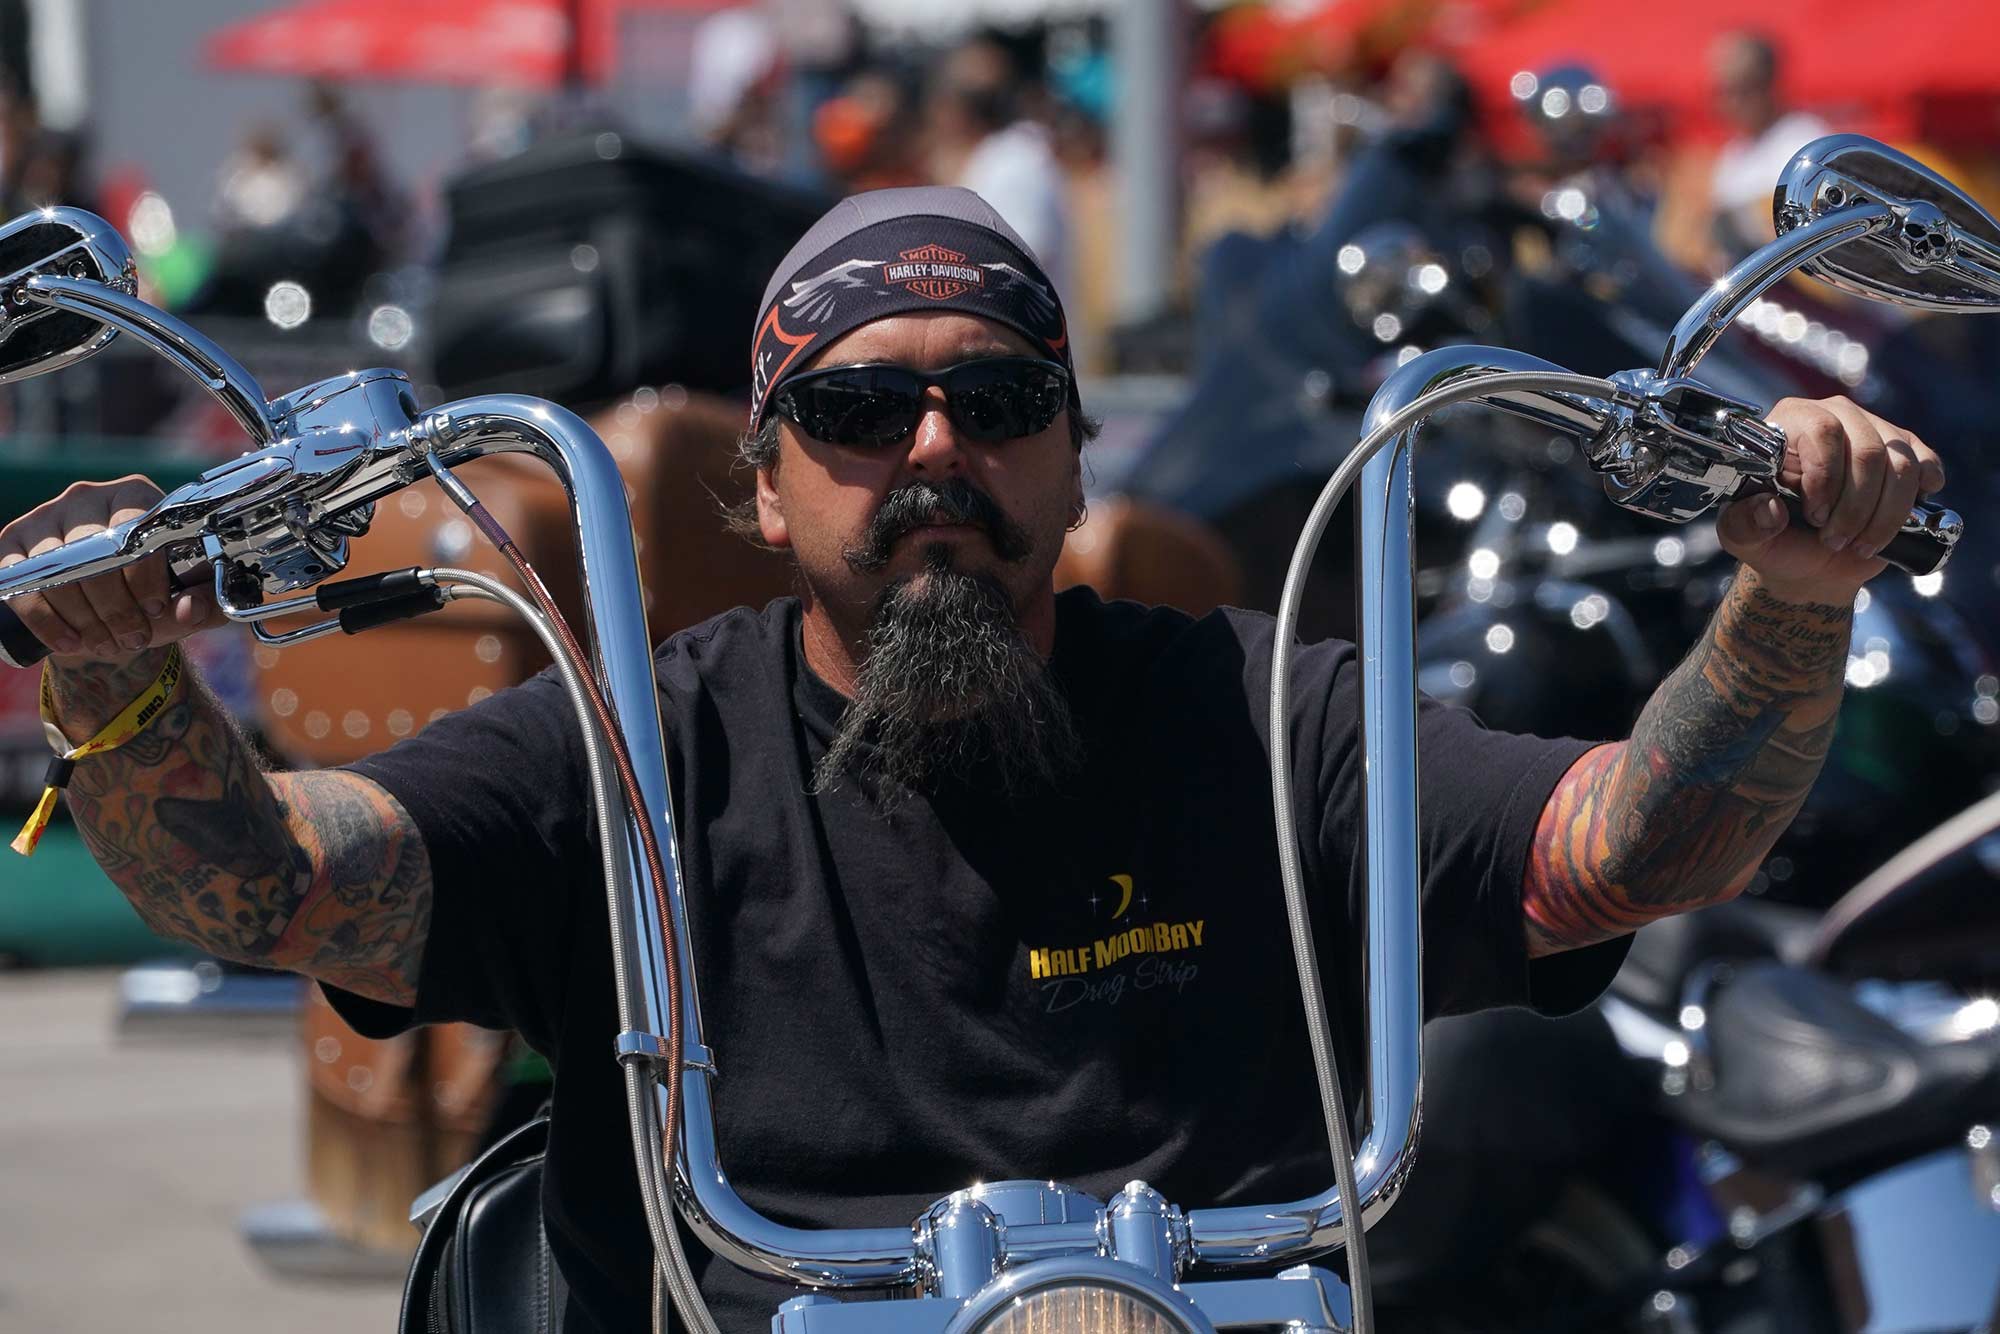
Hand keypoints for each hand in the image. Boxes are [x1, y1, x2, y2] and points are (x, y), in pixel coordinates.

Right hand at [0, 475, 222, 663]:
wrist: (107, 611)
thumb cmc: (151, 596)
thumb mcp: (190, 598)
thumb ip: (206, 602)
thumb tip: (188, 608)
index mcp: (134, 496)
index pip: (135, 529)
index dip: (145, 575)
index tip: (155, 609)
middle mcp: (86, 497)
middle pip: (93, 553)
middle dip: (116, 606)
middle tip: (132, 637)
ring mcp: (44, 517)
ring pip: (56, 571)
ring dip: (83, 618)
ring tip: (106, 643)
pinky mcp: (11, 544)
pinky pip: (18, 584)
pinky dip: (45, 620)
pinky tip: (70, 642)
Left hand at [1715, 396, 1945, 601]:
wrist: (1809, 560)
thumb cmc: (1774, 539)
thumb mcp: (1745, 536)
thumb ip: (1745, 523)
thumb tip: (1770, 509)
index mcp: (1789, 423)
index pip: (1822, 431)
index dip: (1826, 478)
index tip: (1815, 517)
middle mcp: (1836, 414)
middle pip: (1866, 450)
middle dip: (1855, 506)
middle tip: (1836, 540)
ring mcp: (1876, 429)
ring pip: (1900, 464)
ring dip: (1884, 514)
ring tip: (1859, 543)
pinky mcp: (1907, 451)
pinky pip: (1926, 465)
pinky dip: (1915, 500)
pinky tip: (1899, 521)